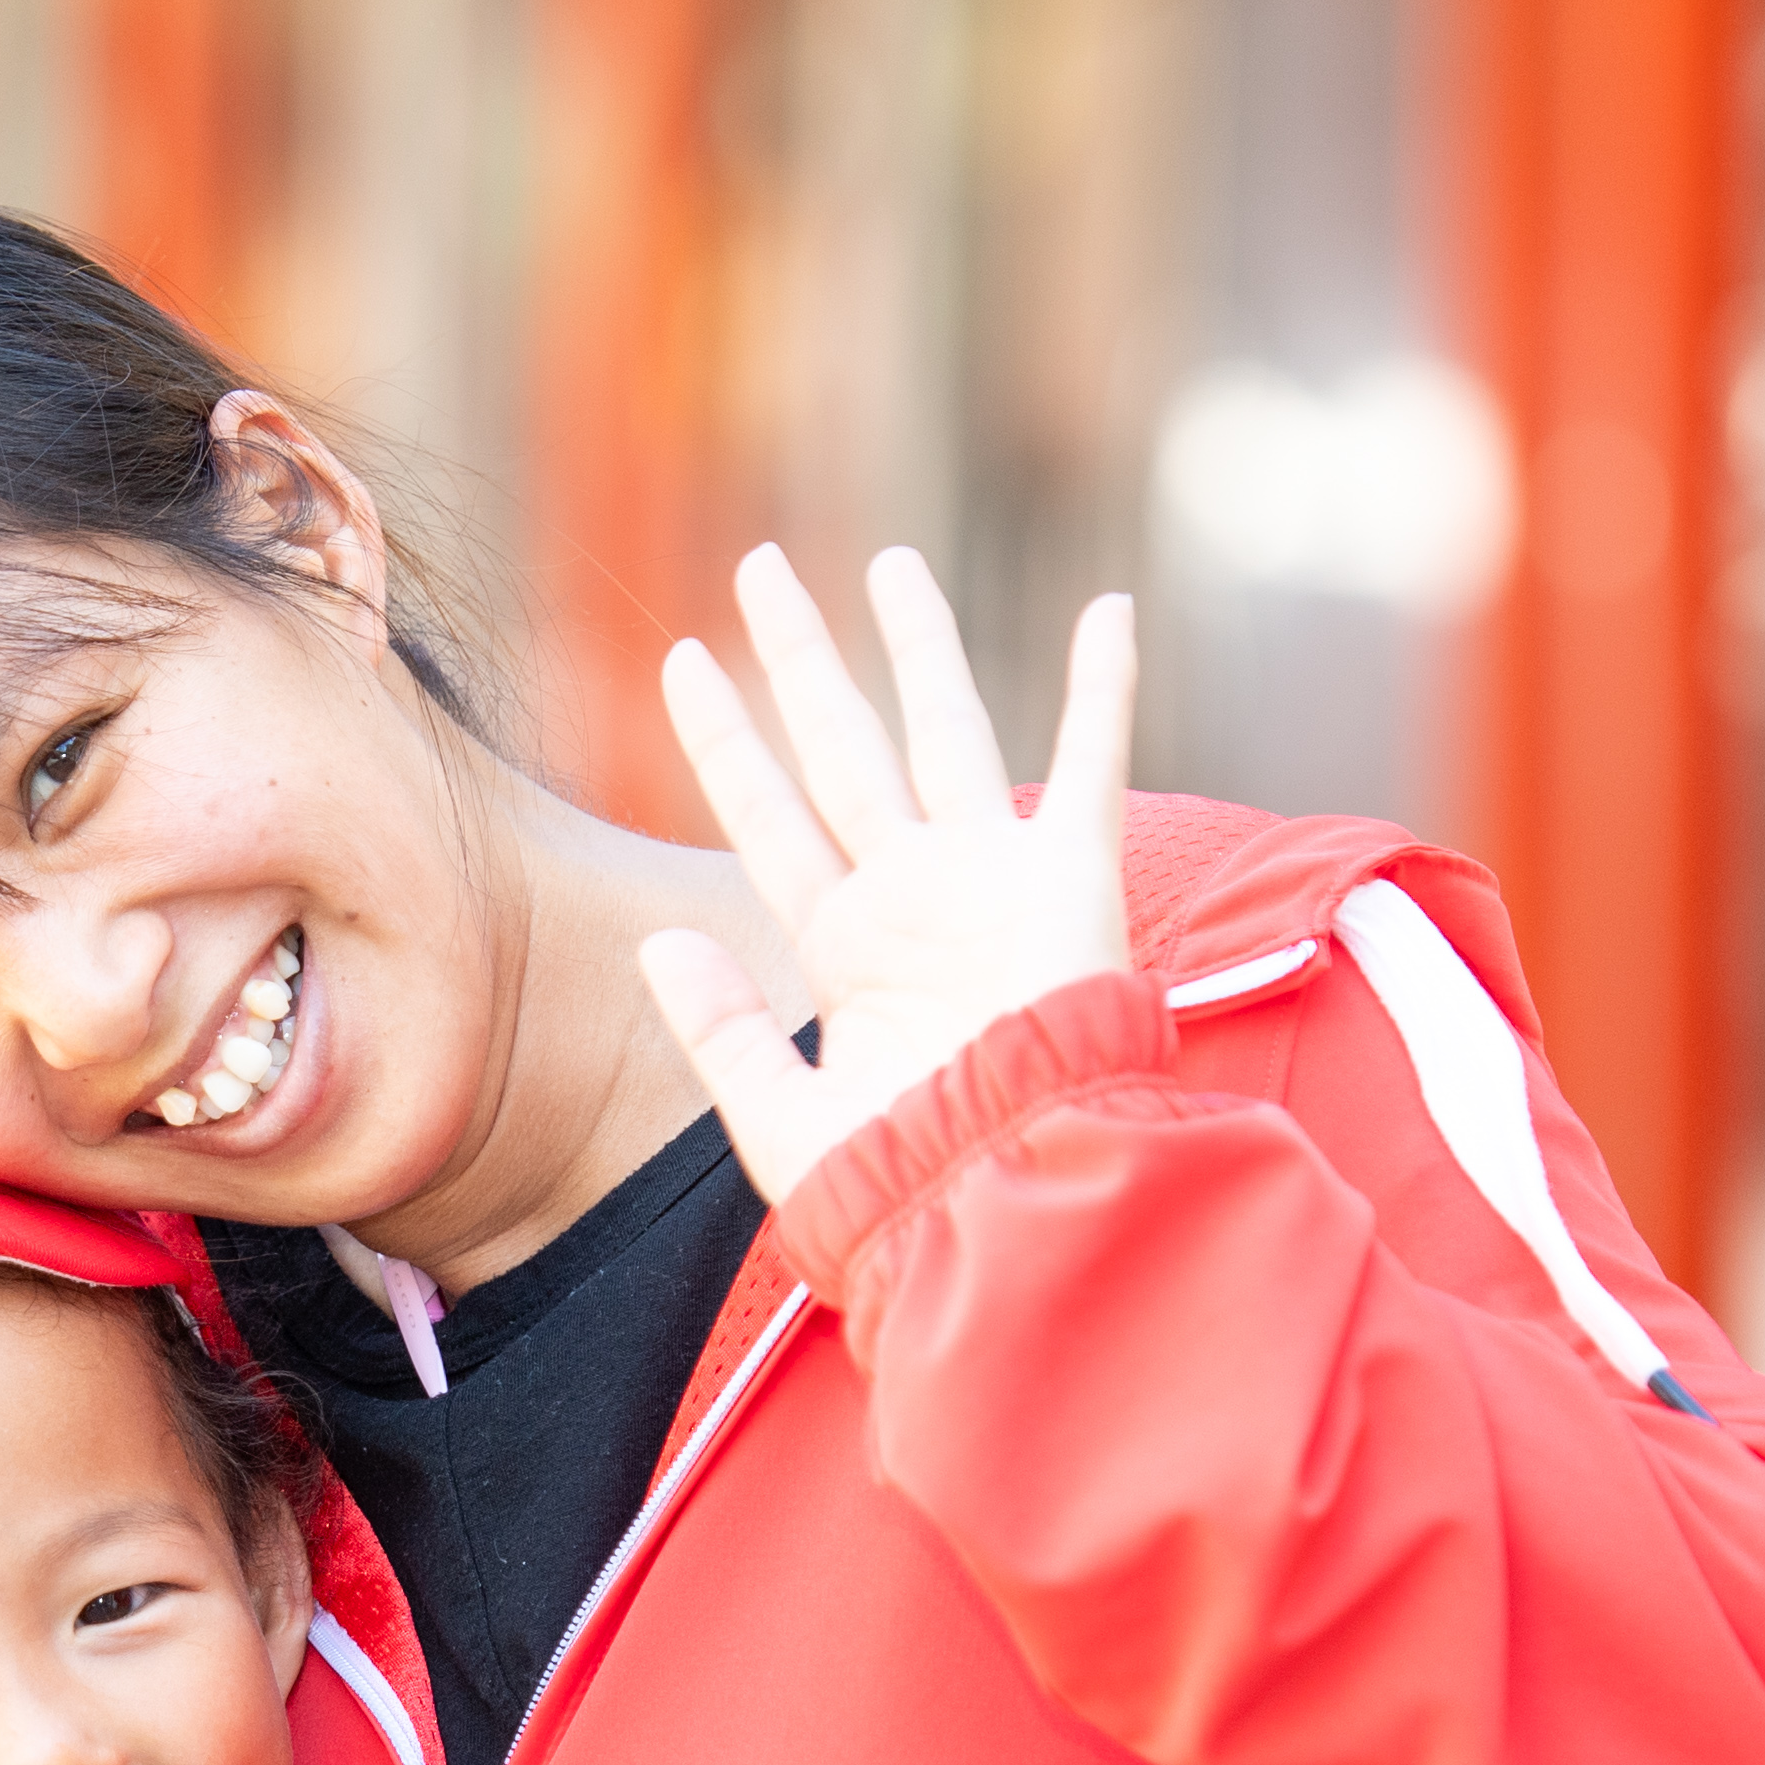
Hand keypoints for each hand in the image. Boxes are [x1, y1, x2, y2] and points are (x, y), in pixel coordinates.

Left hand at [641, 544, 1136, 1200]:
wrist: (1009, 1203)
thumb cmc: (902, 1185)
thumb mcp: (781, 1117)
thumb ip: (720, 1030)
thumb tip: (656, 942)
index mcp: (847, 947)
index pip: (768, 817)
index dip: (725, 742)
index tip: (683, 663)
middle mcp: (915, 896)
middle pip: (841, 748)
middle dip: (799, 660)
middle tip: (757, 568)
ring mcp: (992, 880)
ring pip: (946, 731)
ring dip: (919, 646)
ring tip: (888, 561)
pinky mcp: (1071, 882)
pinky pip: (1094, 764)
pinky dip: (1105, 688)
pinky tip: (1108, 611)